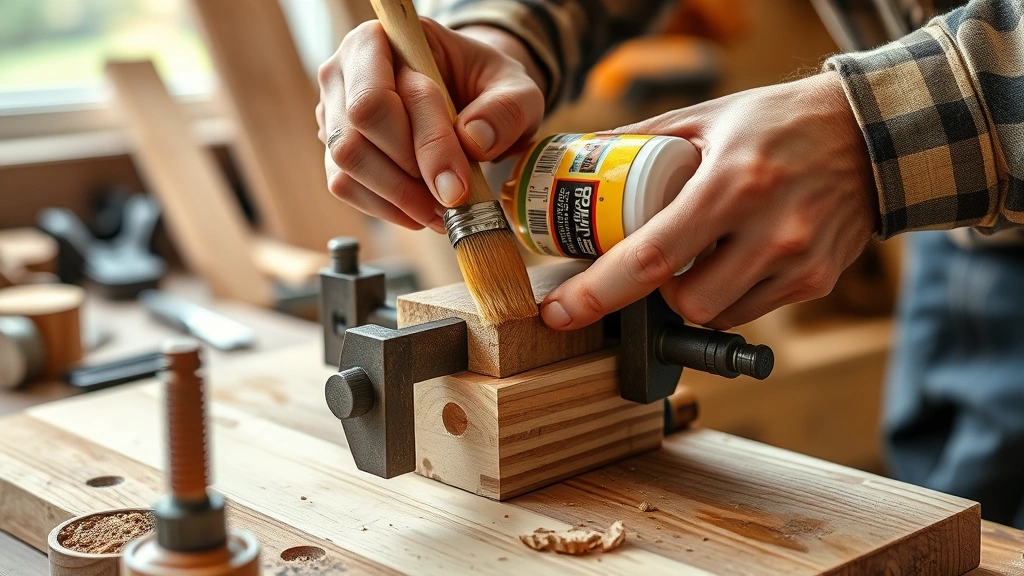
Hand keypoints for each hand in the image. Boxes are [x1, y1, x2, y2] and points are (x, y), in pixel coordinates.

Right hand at [316, 20, 546, 231]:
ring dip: (398, 198)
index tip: (460, 186)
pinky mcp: (336, 150)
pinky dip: (388, 208)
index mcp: (380, 40)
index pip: (379, 100)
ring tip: (442, 209)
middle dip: (408, 177)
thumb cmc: (486, 86)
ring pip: (347, 167)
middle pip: (354, 138)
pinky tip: (422, 211)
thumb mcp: (516, 89)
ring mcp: (334, 113)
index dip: (421, 148)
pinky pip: (346, 187)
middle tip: (451, 198)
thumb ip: (506, 109)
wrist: (470, 98)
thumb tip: (473, 140)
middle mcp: (345, 72)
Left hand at [541, 72, 877, 329]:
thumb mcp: (706, 116)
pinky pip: (751, 312)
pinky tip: (733, 261)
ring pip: (717, 314)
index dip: (597, 293)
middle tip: (651, 263)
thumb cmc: (779, 123)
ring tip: (698, 256)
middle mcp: (770, 229)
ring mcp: (799, 261)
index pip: (651, 259)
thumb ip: (641, 138)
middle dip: (654, 293)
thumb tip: (581, 154)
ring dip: (691, 297)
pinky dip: (728, 297)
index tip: (560, 311)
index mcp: (731, 184)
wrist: (870, 134)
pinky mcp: (817, 280)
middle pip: (685, 303)